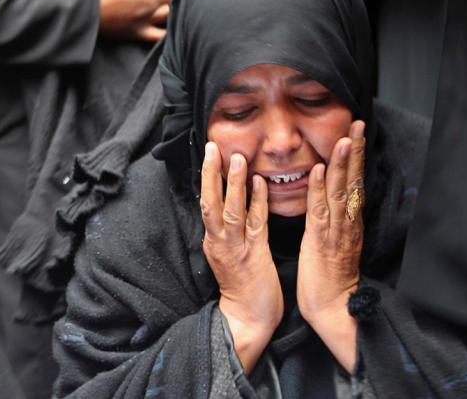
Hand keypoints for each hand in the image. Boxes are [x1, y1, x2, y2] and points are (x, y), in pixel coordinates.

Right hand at [201, 142, 283, 373]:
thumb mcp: (230, 254)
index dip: (207, 177)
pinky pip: (255, 224)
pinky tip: (259, 183)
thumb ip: (228, 230)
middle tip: (212, 146)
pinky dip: (256, 202)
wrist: (248, 320)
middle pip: (210, 202)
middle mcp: (219, 241)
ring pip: (230, 210)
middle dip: (211, 173)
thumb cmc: (243, 287)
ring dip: (233, 184)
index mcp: (213, 240)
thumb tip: (230, 205)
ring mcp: (235, 248)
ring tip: (236, 158)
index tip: (210, 152)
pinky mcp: (253, 256)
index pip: (207, 202)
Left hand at [297, 120, 365, 371]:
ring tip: (344, 138)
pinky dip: (319, 189)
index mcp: (350, 219)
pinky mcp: (320, 240)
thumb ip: (337, 217)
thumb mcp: (337, 240)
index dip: (356, 155)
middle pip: (352, 179)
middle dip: (355, 150)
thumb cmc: (331, 276)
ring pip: (339, 190)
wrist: (333, 306)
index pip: (354, 181)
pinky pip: (319, 210)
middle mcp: (347, 220)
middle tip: (358, 123)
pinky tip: (318, 170)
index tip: (357, 130)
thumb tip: (332, 196)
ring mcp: (336, 230)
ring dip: (340, 163)